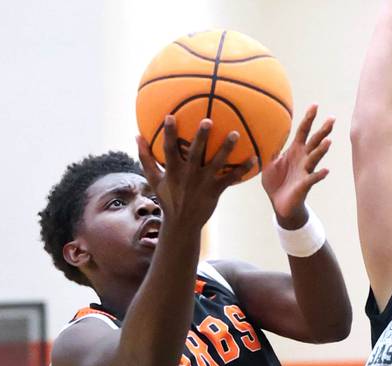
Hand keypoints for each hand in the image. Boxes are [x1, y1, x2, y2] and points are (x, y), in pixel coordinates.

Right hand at [136, 116, 254, 228]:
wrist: (181, 223)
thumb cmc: (168, 198)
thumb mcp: (153, 180)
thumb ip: (146, 158)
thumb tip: (137, 136)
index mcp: (173, 170)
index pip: (169, 149)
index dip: (169, 133)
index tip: (171, 116)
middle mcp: (189, 175)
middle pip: (195, 152)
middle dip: (201, 136)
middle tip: (208, 120)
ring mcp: (203, 183)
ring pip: (216, 163)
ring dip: (226, 148)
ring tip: (235, 133)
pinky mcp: (215, 191)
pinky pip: (231, 178)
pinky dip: (243, 169)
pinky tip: (254, 158)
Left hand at [261, 104, 332, 228]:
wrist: (279, 204)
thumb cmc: (275, 182)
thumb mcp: (268, 162)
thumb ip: (270, 148)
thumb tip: (265, 131)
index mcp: (295, 150)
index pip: (303, 131)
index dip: (309, 118)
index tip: (315, 105)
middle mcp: (303, 158)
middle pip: (315, 141)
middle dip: (323, 130)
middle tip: (332, 119)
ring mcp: (306, 171)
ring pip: (315, 158)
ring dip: (321, 150)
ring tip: (328, 142)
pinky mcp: (305, 185)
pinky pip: (313, 178)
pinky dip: (319, 175)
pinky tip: (326, 170)